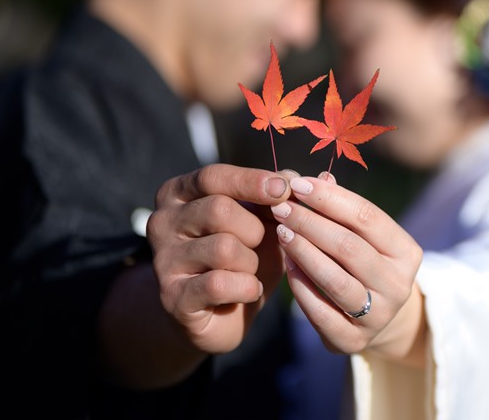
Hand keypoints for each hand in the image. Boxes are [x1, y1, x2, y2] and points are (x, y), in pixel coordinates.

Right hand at [147, 163, 293, 354]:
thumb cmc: (245, 255)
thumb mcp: (265, 221)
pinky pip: (220, 283)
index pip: (214, 176)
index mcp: (180, 193)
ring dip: (252, 260)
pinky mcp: (172, 297)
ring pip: (223, 247)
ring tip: (252, 269)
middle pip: (219, 209)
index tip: (286, 189)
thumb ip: (286, 196)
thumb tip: (326, 176)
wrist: (220, 313)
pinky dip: (246, 287)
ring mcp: (163, 260)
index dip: (253, 181)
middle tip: (264, 241)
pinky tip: (250, 290)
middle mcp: (162, 221)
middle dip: (255, 227)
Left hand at [273, 172, 424, 361]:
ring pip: (334, 279)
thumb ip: (344, 208)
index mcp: (407, 252)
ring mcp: (378, 316)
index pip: (367, 217)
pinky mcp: (353, 341)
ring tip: (280, 230)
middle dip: (310, 223)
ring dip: (303, 252)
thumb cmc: (366, 263)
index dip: (330, 199)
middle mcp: (399, 285)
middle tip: (280, 206)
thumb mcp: (365, 236)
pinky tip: (285, 264)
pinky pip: (320, 311)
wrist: (379, 319)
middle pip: (349, 247)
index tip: (299, 184)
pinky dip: (300, 285)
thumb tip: (320, 177)